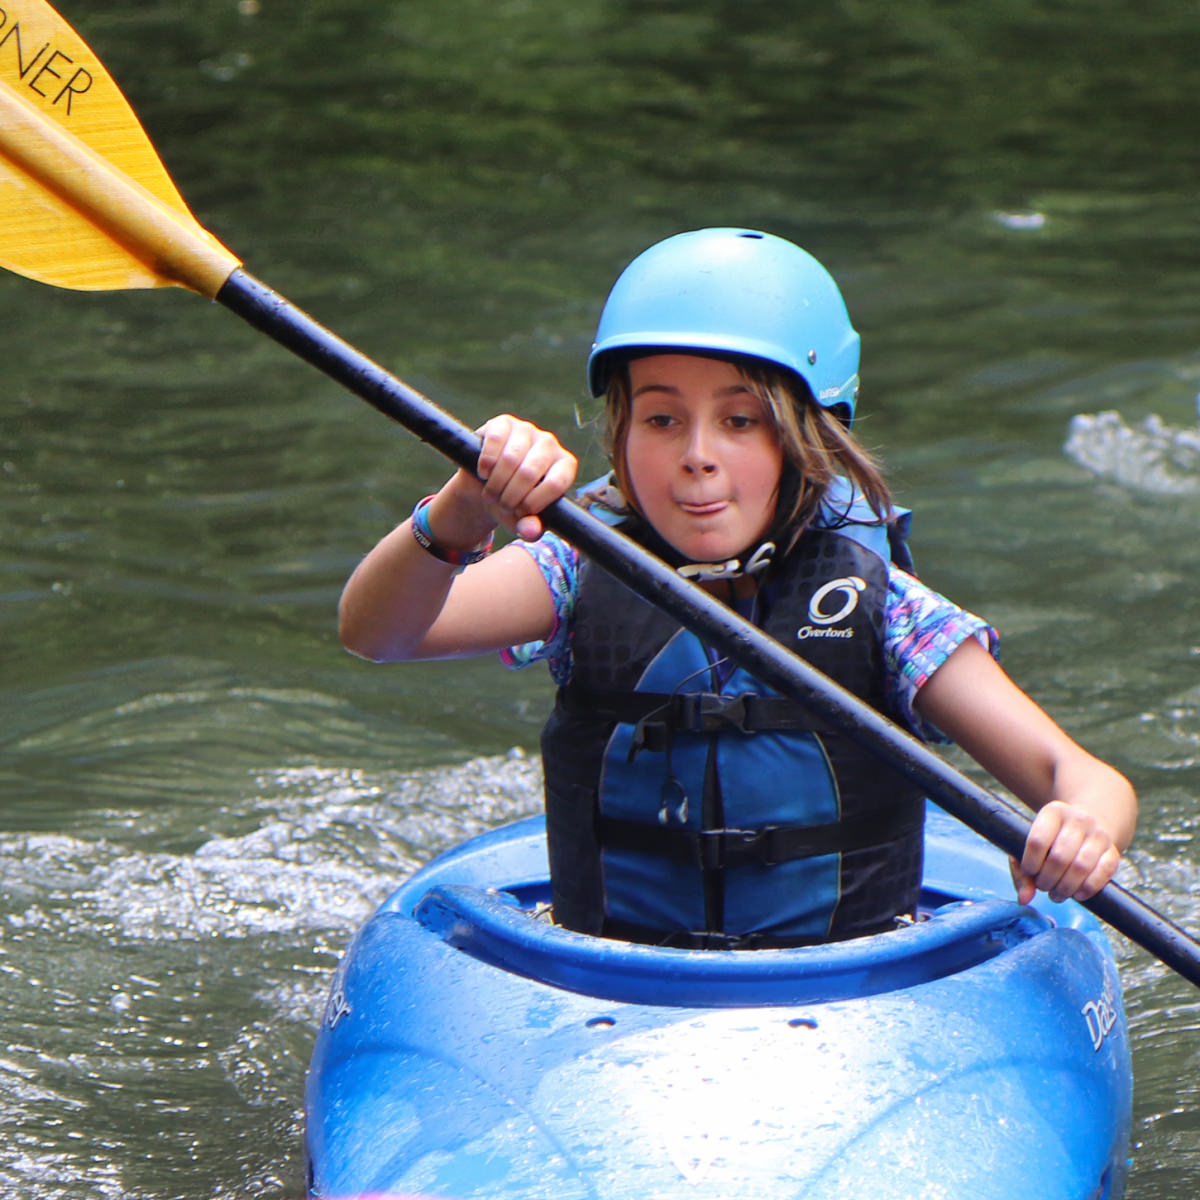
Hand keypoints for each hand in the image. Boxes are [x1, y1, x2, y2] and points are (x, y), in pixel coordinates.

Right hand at [475, 414, 577, 539]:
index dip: (534, 503)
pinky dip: (486, 463)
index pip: (556, 483)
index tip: (520, 513)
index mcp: (564, 466)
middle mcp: (549, 444)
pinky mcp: (504, 423)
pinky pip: (495, 441)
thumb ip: (530, 529)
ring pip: (510, 459)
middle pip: (529, 472)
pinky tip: (484, 473)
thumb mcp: (522, 520)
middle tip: (502, 506)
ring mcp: (527, 430)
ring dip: (496, 484)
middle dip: (510, 496)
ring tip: (492, 495)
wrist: (486, 485)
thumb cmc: (512, 502)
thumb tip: (529, 531)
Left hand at [1009, 800, 1121, 905]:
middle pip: (1059, 857)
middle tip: (1044, 887)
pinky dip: (1089, 888)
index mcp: (1053, 812)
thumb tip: (1024, 899)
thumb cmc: (1052, 840)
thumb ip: (1021, 872)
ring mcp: (1098, 834)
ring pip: (1081, 866)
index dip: (1030, 863)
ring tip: (1057, 894)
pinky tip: (1077, 894)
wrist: (1087, 825)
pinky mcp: (1113, 850)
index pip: (1038, 841)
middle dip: (1048, 879)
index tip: (1029, 872)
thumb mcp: (1031, 845)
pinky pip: (1104, 872)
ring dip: (1066, 887)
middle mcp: (1078, 819)